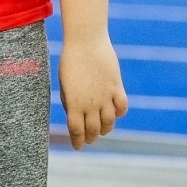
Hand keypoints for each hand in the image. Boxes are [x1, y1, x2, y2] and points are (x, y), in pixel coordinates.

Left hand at [57, 35, 128, 149]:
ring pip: (109, 122)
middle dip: (90, 137)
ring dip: (105, 129)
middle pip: (93, 130)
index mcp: (73, 103)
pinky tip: (114, 112)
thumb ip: (70, 101)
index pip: (77, 131)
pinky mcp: (117, 86)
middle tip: (89, 139)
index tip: (78, 146)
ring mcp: (105, 96)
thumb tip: (75, 115)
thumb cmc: (70, 60)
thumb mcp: (64, 84)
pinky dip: (119, 113)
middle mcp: (90, 103)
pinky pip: (122, 107)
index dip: (78, 141)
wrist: (85, 40)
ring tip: (102, 129)